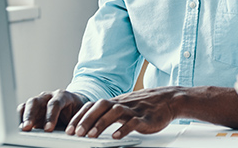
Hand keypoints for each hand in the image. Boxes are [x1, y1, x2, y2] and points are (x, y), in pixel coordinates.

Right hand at [17, 89, 86, 131]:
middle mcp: (48, 96)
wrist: (73, 105)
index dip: (51, 116)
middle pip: (36, 101)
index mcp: (62, 96)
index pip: (55, 103)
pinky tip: (18, 126)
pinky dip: (20, 117)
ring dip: (23, 117)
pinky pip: (23, 110)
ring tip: (21, 128)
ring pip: (27, 105)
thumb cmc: (76, 111)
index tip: (48, 129)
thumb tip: (71, 132)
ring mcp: (39, 101)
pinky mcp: (32, 108)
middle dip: (31, 114)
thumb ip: (74, 122)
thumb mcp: (79, 115)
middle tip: (28, 127)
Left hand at [66, 86, 182, 138]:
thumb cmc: (144, 106)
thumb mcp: (123, 108)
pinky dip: (123, 129)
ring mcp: (134, 110)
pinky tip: (116, 137)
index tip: (69, 129)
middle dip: (86, 120)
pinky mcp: (146, 118)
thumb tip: (89, 124)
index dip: (80, 116)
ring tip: (92, 136)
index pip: (92, 105)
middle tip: (76, 133)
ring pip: (115, 112)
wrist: (168, 100)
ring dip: (101, 123)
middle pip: (100, 106)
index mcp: (114, 102)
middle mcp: (122, 104)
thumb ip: (108, 114)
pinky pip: (133, 122)